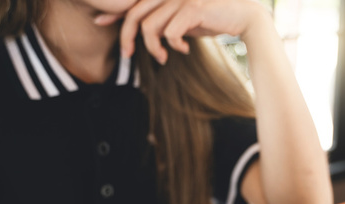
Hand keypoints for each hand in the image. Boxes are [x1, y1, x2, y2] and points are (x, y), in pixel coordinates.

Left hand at [95, 0, 269, 63]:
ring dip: (153, 48)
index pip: (134, 2)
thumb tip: (144, 32)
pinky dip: (173, 45)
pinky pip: (170, 32)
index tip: (99, 22)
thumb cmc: (213, 19)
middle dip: (126, 36)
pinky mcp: (193, 8)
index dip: (115, 12)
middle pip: (135, 14)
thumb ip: (164, 21)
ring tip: (164, 57)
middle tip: (126, 54)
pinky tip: (184, 49)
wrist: (245, 17)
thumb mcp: (184, 19)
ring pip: (150, 26)